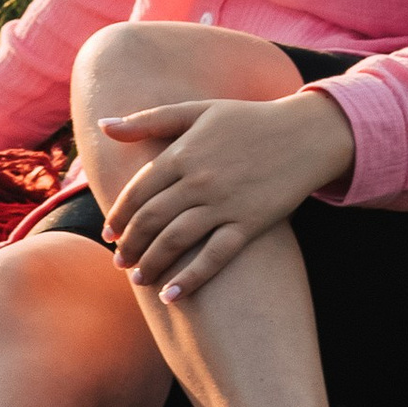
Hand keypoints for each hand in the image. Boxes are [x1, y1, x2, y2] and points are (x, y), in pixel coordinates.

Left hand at [100, 89, 356, 301]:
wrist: (303, 135)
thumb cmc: (246, 120)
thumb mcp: (196, 111)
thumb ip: (148, 120)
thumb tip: (104, 125)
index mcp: (182, 153)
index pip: (138, 191)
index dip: (119, 215)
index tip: (108, 234)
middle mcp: (198, 181)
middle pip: (152, 219)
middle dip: (130, 244)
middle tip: (118, 262)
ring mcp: (224, 204)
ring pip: (176, 240)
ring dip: (151, 263)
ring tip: (138, 278)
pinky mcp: (249, 224)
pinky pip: (215, 257)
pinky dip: (191, 278)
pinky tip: (171, 296)